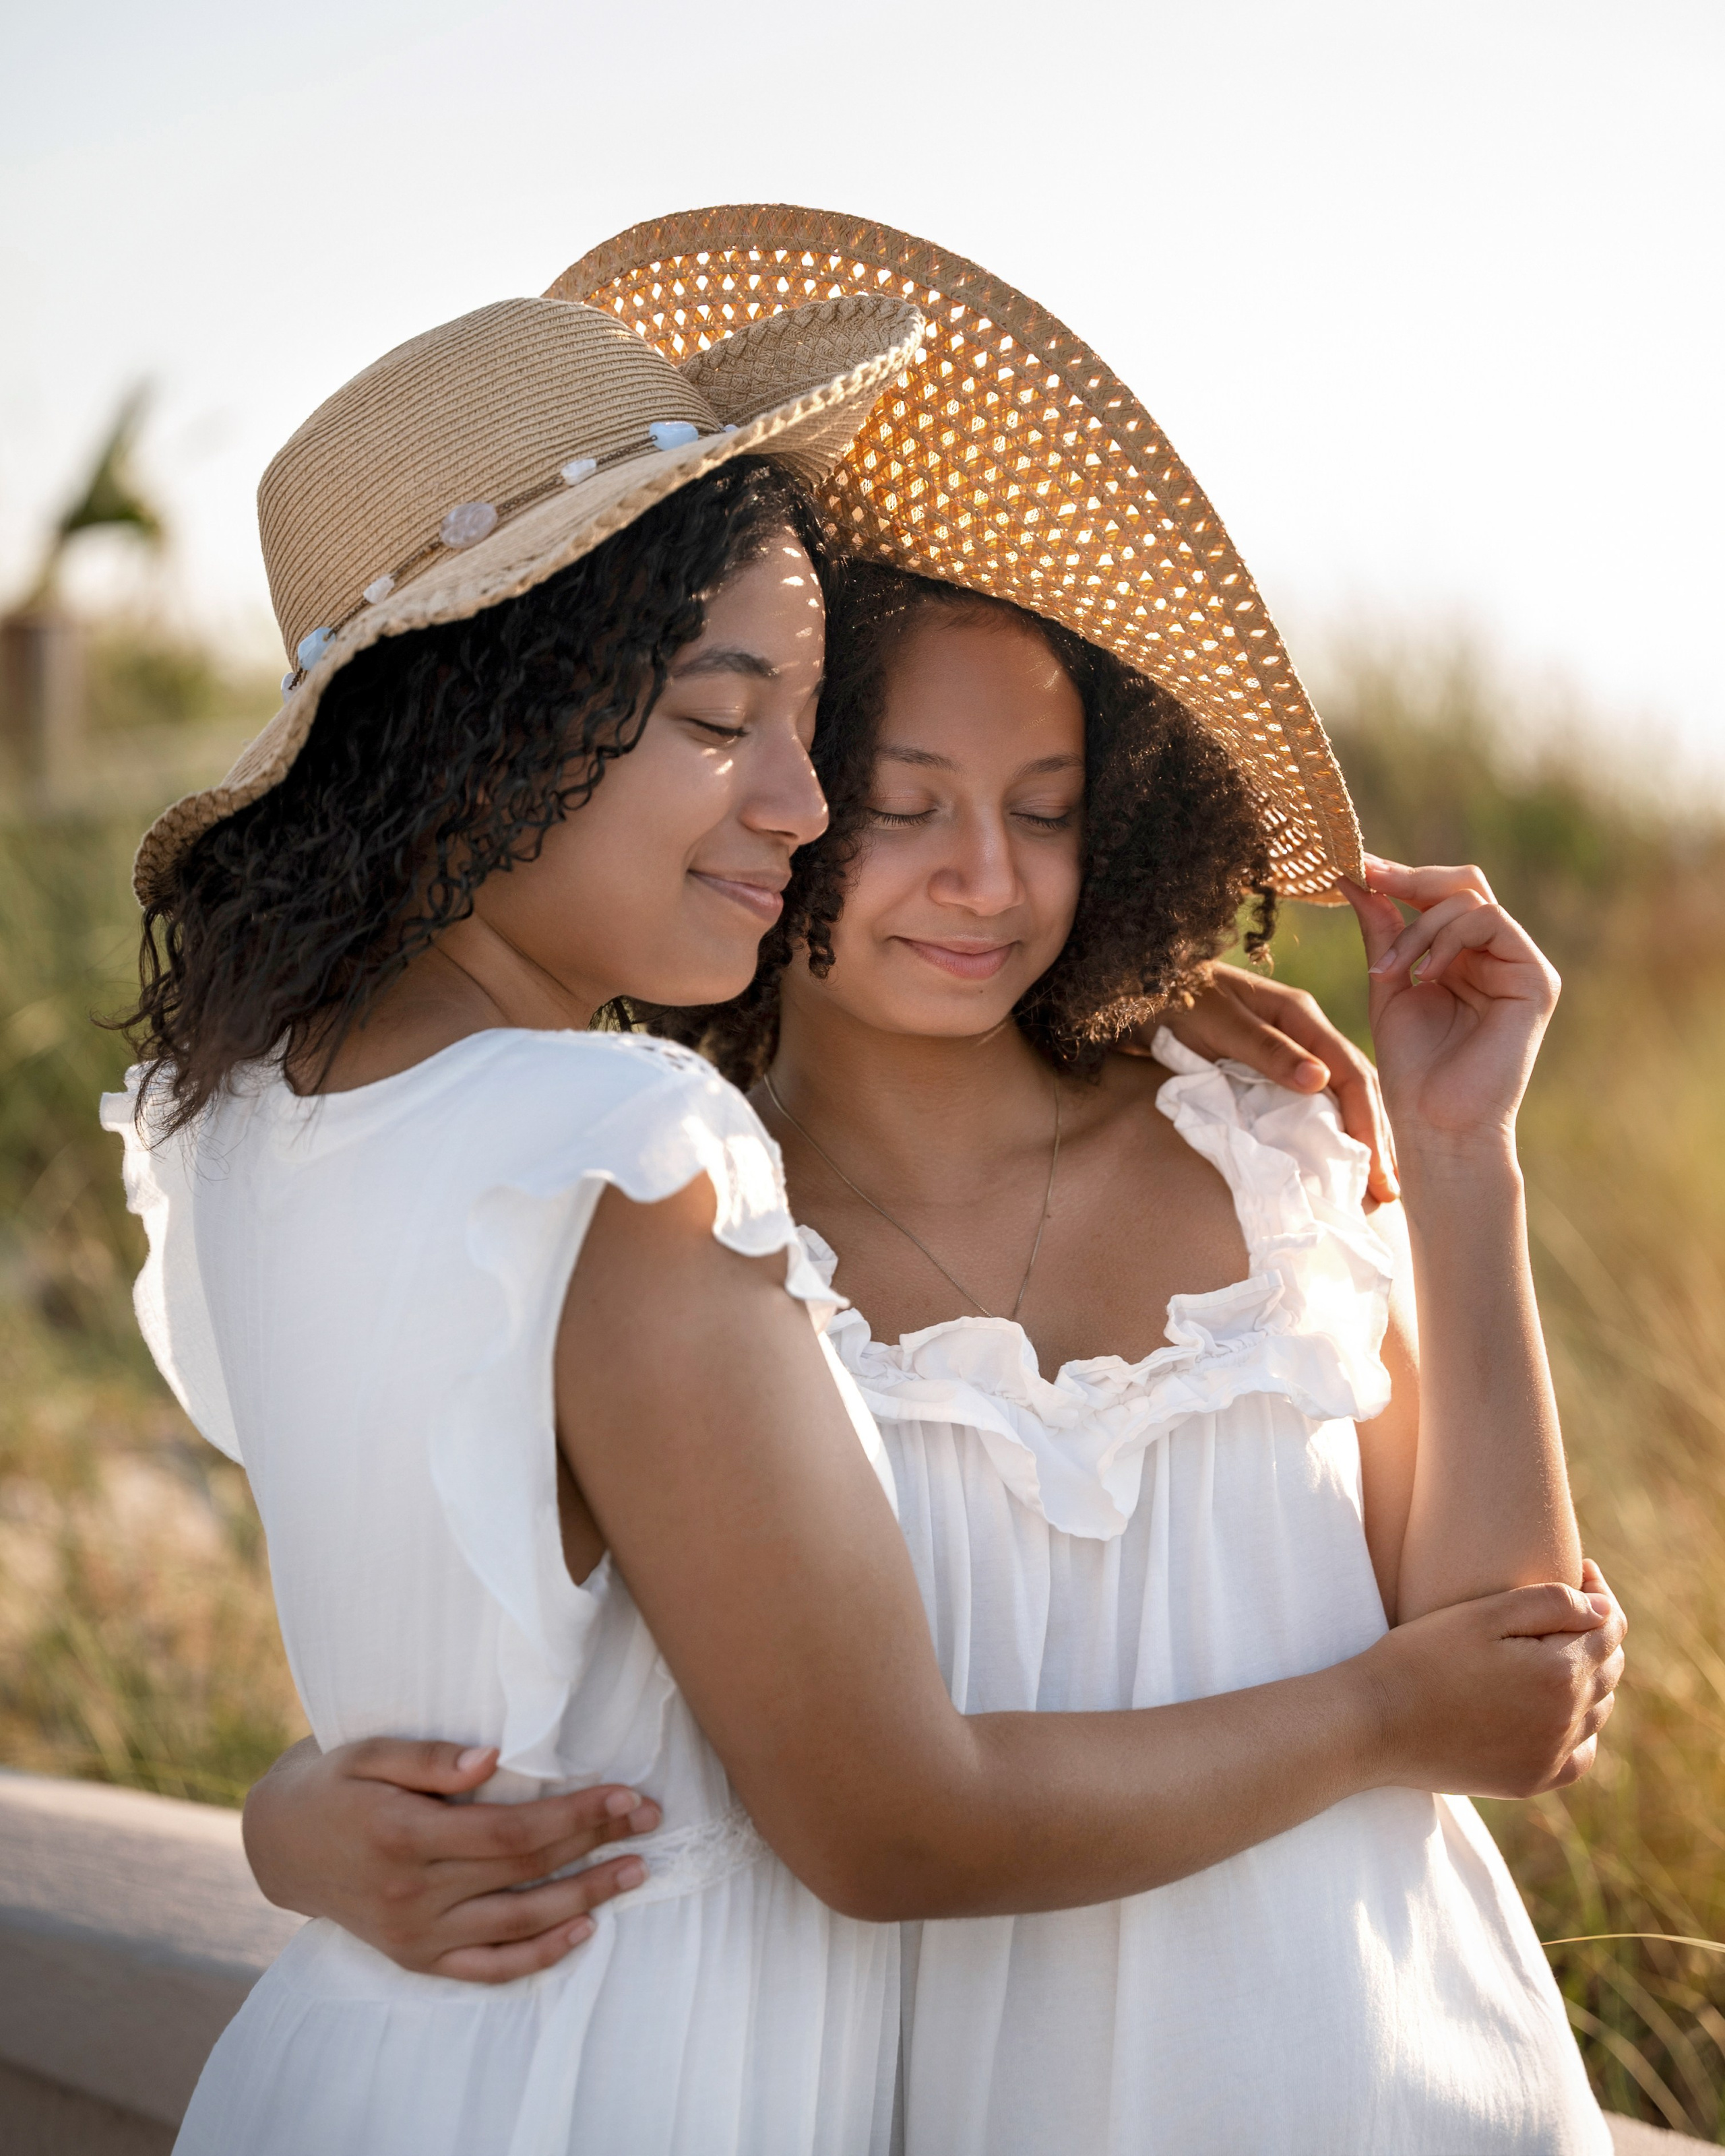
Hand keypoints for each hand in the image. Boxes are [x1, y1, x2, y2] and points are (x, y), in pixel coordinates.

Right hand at [242, 1738, 662, 1982]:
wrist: (281, 1843)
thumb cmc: (334, 1782)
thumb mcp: (368, 1751)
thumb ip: (427, 1757)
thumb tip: (490, 1760)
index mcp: (403, 1835)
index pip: (511, 1831)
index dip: (574, 1814)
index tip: (623, 1794)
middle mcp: (412, 1893)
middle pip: (525, 1871)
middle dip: (595, 1843)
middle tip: (649, 1819)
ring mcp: (414, 1933)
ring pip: (517, 1922)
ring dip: (585, 1898)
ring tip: (634, 1871)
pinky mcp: (415, 1958)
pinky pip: (486, 1968)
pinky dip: (537, 1954)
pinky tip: (582, 1931)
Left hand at [1153, 964, 1398, 1202]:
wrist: (1145, 989)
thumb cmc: (1179, 1001)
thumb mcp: (1220, 1023)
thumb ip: (1266, 1050)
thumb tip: (1320, 1081)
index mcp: (1301, 1015)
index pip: (1351, 1072)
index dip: (1367, 1121)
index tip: (1376, 1169)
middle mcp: (1305, 1032)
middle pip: (1356, 1087)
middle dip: (1374, 1138)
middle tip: (1386, 1191)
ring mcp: (1292, 1049)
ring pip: (1339, 1097)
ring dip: (1357, 1138)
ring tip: (1371, 1185)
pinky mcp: (1273, 1067)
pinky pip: (1312, 1102)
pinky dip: (1328, 1132)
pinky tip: (1333, 1160)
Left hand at [1342, 858, 1559, 1154]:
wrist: (1436, 1123)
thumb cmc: (1412, 1066)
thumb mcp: (1388, 984)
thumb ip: (1382, 932)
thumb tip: (1359, 879)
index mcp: (1463, 956)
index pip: (1439, 897)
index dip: (1399, 877)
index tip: (1354, 866)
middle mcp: (1496, 954)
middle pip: (1463, 884)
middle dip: (1410, 879)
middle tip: (1367, 876)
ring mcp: (1520, 964)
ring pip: (1470, 900)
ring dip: (1418, 927)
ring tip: (1390, 970)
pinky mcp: (1537, 979)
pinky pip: (1492, 922)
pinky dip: (1449, 938)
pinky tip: (1425, 975)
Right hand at [1361, 1564, 1625, 1797]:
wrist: (1375, 1722)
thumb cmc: (1423, 1656)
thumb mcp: (1482, 1614)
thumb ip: (1552, 1603)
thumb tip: (1604, 1608)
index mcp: (1560, 1672)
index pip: (1611, 1627)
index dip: (1601, 1593)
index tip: (1581, 1570)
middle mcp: (1567, 1720)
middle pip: (1609, 1668)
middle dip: (1596, 1632)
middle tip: (1565, 1607)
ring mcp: (1551, 1757)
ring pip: (1598, 1710)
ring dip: (1588, 1678)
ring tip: (1553, 1652)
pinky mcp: (1530, 1781)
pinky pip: (1580, 1755)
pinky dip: (1578, 1730)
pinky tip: (1552, 1712)